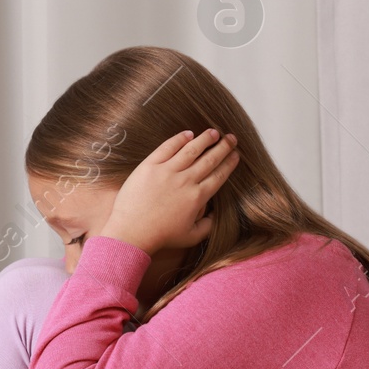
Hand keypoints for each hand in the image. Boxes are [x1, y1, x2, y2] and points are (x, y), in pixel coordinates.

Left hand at [98, 129, 238, 254]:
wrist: (132, 233)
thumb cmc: (161, 237)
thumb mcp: (191, 237)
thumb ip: (208, 226)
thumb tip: (215, 214)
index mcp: (198, 197)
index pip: (218, 175)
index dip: (229, 163)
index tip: (236, 155)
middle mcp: (186, 181)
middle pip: (209, 159)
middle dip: (223, 147)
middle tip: (231, 138)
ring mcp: (167, 172)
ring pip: (191, 149)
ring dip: (205, 139)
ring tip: (214, 132)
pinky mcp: (150, 166)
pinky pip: (167, 147)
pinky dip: (179, 139)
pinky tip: (188, 134)